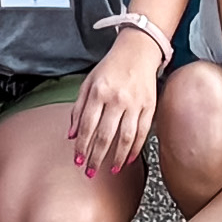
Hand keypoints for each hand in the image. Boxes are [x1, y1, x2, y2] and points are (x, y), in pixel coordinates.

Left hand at [72, 30, 164, 176]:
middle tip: (90, 171)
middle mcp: (117, 98)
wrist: (138, 49)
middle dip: (96, 157)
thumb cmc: (111, 67)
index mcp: (99, 92)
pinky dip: (135, 148)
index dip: (82, 145)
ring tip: (110, 170)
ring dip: (116, 157)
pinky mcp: (150, 106)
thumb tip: (71, 135)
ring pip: (126, 137)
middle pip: (105, 135)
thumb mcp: (89, 82)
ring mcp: (135, 103)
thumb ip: (78, 108)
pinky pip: (143, 132)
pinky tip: (128, 159)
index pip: (87, 125)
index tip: (78, 160)